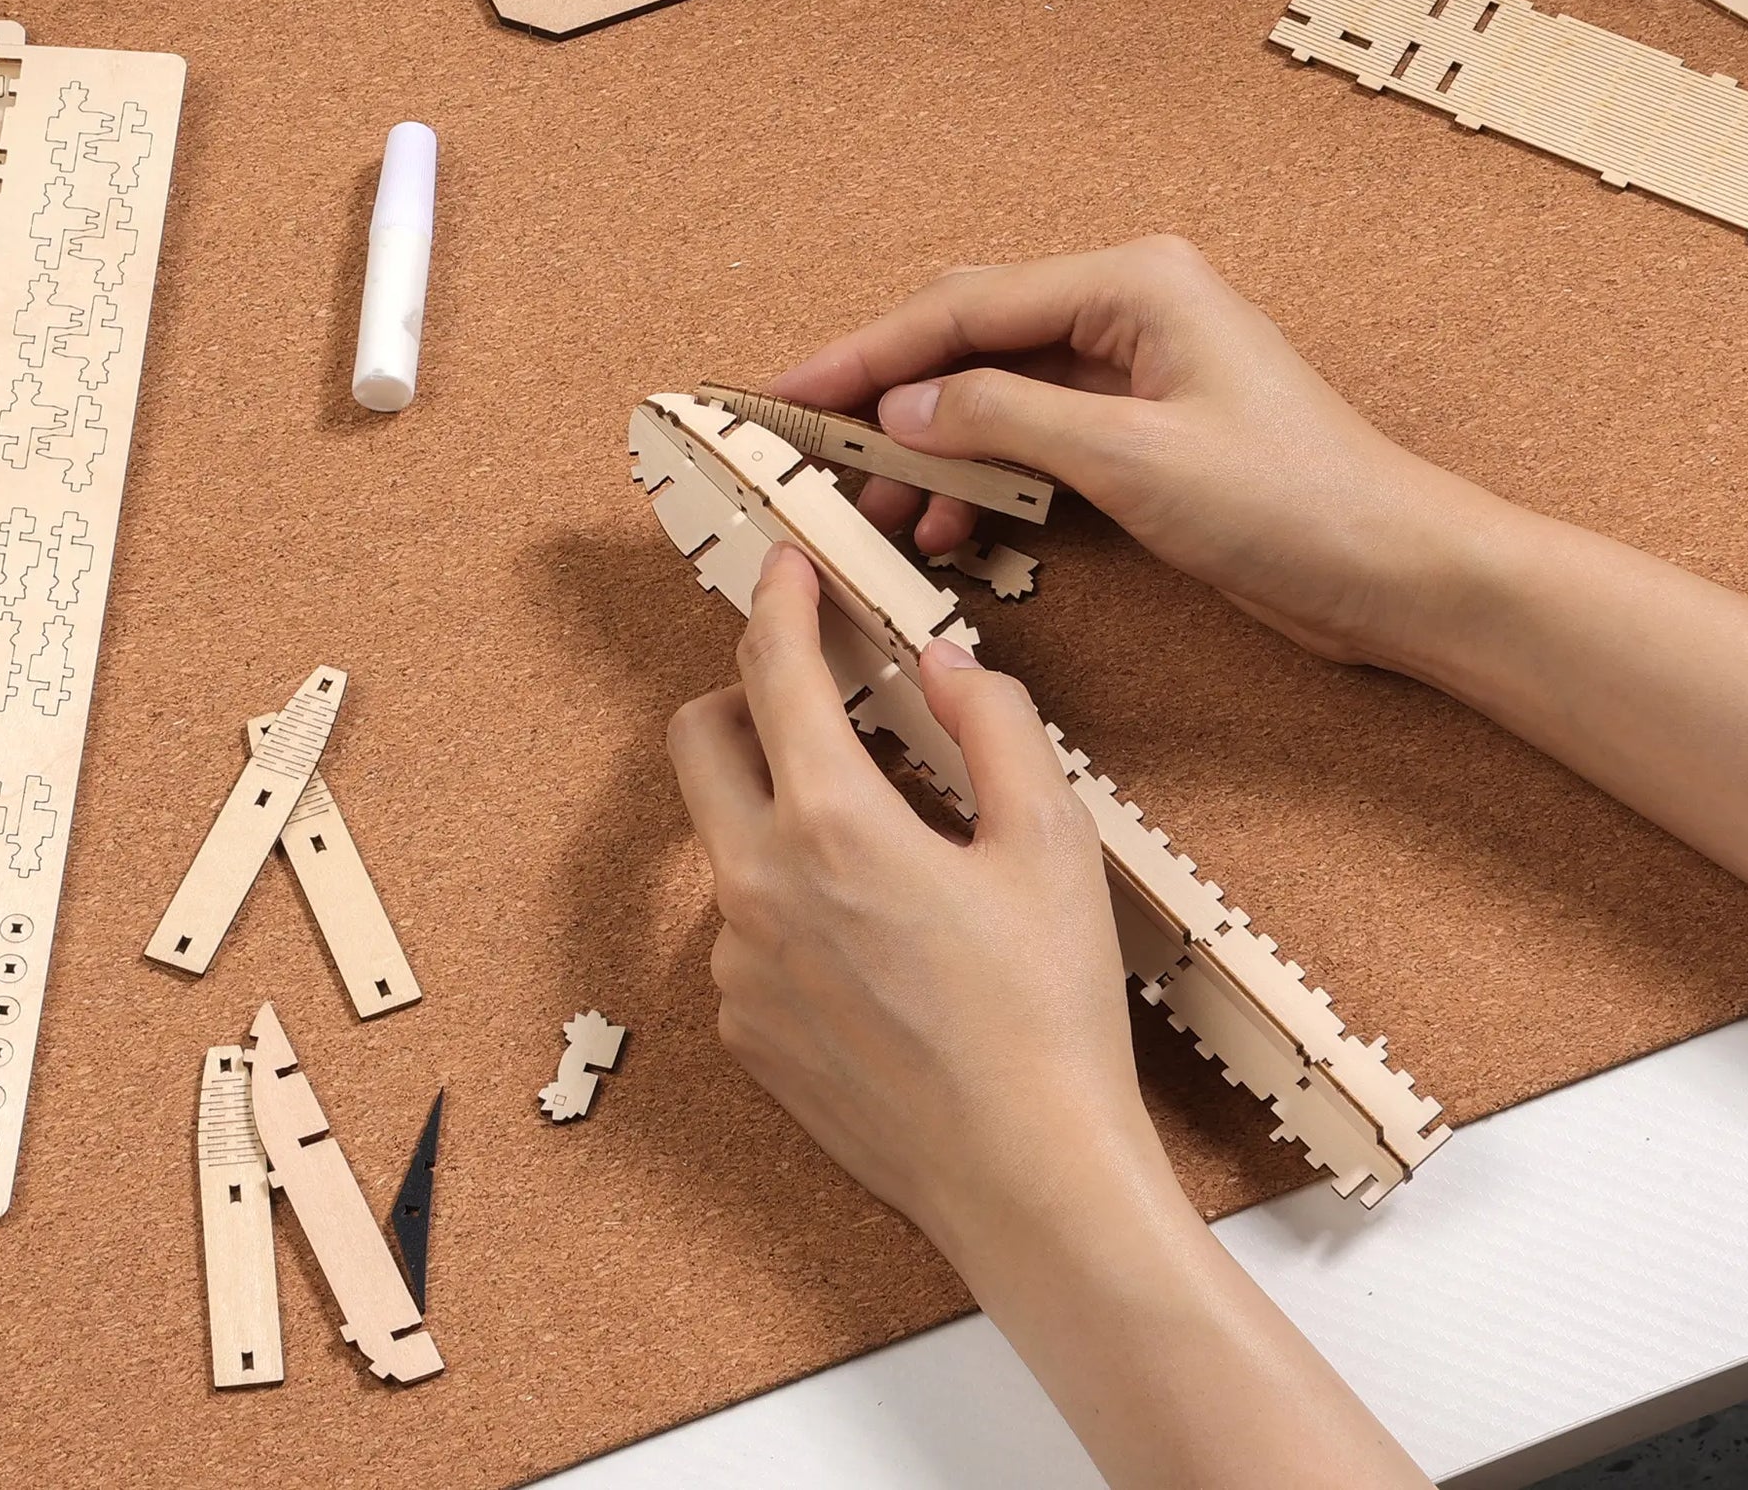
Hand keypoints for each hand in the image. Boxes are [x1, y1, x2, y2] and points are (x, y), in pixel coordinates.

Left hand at [665, 543, 1437, 1489]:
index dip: (781, 603)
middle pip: (697, 741)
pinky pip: (742, 928)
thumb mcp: (1050, 842)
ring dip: (775, 808)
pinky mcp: (742, 1030)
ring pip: (723, 839)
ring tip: (878, 844)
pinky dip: (786, 899)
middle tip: (812, 696)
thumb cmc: (1048, 1013)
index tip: (787, 569)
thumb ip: (993, 724)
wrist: (1026, 1179)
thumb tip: (946, 666)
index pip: (776, 673)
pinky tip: (871, 938)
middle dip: (741, 694)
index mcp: (830, 824)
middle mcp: (756, 887)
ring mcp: (737, 965)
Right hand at [772, 235, 1506, 669]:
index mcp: (1133, 284)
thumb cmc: (1295, 502)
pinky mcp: (1140, 431)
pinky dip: (985, 479)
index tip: (791, 393)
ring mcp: (1134, 371)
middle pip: (970, 340)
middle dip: (888, 400)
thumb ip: (1006, 420)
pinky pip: (1033, 440)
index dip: (867, 354)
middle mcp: (1128, 310)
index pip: (965, 309)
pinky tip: (950, 526)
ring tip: (875, 512)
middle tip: (812, 452)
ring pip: (995, 396)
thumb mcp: (1132, 457)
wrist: (1394, 571)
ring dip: (932, 451)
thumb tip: (904, 405)